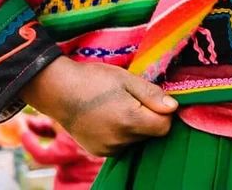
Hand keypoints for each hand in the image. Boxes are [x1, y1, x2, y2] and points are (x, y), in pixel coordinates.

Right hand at [21, 57, 175, 156]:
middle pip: (150, 134)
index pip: (164, 127)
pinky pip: (121, 145)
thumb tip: (174, 107)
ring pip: (136, 140)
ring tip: (116, 108)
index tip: (153, 99)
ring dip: (134, 127)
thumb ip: (152, 95)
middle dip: (148, 118)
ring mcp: (107, 148)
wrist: (57, 91)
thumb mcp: (126, 79)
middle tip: (130, 100)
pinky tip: (107, 118)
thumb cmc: (93, 80)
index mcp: (130, 120)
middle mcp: (119, 140)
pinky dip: (120, 134)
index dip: (163, 112)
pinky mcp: (98, 151)